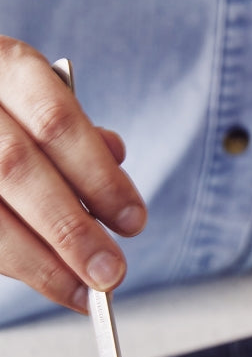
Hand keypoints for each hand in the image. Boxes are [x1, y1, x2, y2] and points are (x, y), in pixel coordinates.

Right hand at [0, 38, 146, 311]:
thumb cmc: (6, 107)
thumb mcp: (38, 94)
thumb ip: (72, 128)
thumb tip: (115, 157)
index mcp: (2, 65)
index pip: (55, 120)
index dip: (98, 176)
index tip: (134, 222)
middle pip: (16, 168)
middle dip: (69, 229)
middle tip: (111, 273)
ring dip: (39, 261)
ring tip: (83, 291)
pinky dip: (13, 263)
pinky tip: (47, 280)